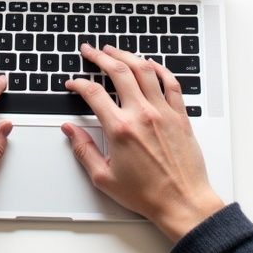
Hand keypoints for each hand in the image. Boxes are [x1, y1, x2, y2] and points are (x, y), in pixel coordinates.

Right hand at [63, 44, 224, 242]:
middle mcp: (142, 114)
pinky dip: (159, 69)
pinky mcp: (180, 115)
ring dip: (127, 55)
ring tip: (115, 50)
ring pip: (144, 70)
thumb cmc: (147, 194)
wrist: (182, 202)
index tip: (73, 83)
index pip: (93, 93)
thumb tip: (69, 130)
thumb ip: (83, 149)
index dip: (78, 83)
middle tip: (90, 51)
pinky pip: (171, 83)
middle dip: (100, 56)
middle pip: (118, 71)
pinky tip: (150, 64)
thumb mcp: (104, 177)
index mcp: (121, 129)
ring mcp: (163, 112)